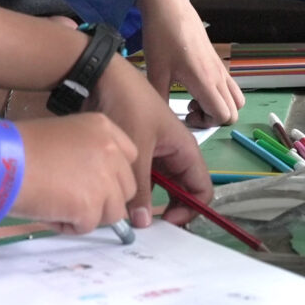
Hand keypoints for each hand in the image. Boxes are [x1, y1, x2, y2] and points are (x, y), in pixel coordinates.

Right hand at [7, 113, 139, 234]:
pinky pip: (87, 226)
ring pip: (114, 212)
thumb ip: (86, 154)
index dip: (113, 176)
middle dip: (104, 200)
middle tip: (74, 200)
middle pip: (126, 188)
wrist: (0, 159)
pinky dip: (68, 225)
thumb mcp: (64, 137)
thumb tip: (95, 185)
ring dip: (88, 215)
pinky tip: (49, 210)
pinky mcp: (91, 204)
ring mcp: (104, 177)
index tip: (95, 183)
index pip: (129, 158)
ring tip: (58, 204)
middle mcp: (111, 149)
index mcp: (104, 127)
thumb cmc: (19, 147)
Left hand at [89, 57, 213, 226]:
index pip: (202, 189)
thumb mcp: (136, 151)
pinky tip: (120, 200)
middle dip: (171, 210)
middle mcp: (173, 154)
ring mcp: (155, 153)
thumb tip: (143, 224)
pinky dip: (136, 192)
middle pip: (182, 191)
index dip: (191, 209)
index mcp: (184, 150)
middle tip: (148, 227)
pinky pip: (144, 179)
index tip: (167, 223)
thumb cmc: (128, 107)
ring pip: (161, 187)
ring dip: (150, 203)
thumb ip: (141, 190)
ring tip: (131, 217)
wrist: (102, 78)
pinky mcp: (137, 152)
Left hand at [135, 0, 243, 125]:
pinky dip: (220, 95)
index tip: (186, 113)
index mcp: (204, 81)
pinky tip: (197, 87)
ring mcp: (220, 68)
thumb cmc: (162, 39)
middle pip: (233, 112)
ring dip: (221, 106)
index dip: (207, 123)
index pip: (223, 115)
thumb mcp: (155, 71)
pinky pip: (230, 86)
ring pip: (237, 99)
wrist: (171, 9)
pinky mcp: (218, 62)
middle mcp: (218, 77)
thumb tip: (162, 120)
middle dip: (214, 119)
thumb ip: (160, 99)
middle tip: (191, 110)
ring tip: (196, 100)